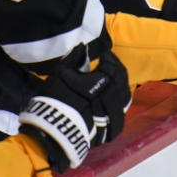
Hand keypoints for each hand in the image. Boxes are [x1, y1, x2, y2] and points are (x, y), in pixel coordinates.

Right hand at [18, 50, 131, 171]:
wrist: (51, 129)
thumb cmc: (54, 98)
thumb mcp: (61, 73)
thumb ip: (74, 58)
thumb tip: (83, 47)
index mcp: (100, 83)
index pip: (111, 66)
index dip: (108, 58)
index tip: (103, 54)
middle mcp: (111, 98)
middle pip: (121, 79)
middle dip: (116, 68)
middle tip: (109, 63)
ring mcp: (114, 115)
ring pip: (125, 95)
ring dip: (120, 84)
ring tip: (113, 78)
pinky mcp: (112, 128)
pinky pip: (123, 112)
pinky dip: (120, 101)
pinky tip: (115, 96)